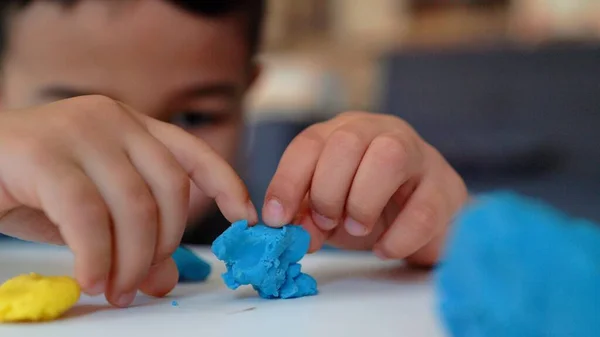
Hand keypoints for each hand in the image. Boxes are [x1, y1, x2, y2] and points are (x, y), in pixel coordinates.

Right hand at [0, 95, 256, 305]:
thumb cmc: (31, 186)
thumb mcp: (94, 213)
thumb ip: (133, 237)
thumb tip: (165, 280)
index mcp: (133, 127)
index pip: (193, 153)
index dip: (226, 184)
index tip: (246, 218)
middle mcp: (114, 119)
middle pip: (169, 191)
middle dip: (162, 247)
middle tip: (139, 285)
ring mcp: (80, 130)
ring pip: (134, 205)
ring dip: (131, 259)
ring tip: (115, 288)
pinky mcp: (43, 153)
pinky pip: (88, 215)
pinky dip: (96, 255)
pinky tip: (91, 278)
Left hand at [262, 111, 466, 265]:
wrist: (424, 216)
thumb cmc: (370, 205)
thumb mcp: (329, 209)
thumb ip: (308, 215)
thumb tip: (291, 229)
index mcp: (344, 132)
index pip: (309, 143)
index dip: (287, 181)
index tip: (277, 219)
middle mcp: (381, 132)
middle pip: (347, 142)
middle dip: (327, 191)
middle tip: (326, 223)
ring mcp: (419, 155)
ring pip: (389, 157)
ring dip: (362, 202)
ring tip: (357, 228)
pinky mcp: (446, 187)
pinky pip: (423, 209)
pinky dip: (398, 237)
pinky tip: (385, 248)